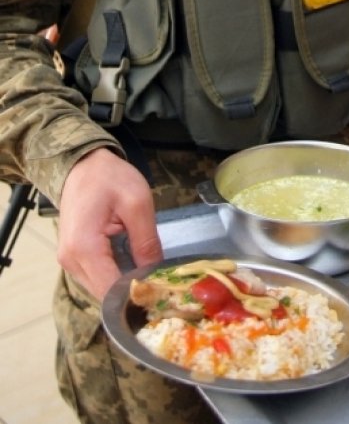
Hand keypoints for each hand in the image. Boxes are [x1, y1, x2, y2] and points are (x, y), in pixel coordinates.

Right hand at [57, 148, 162, 298]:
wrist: (83, 164)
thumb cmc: (109, 178)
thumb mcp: (137, 204)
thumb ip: (146, 242)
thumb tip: (156, 273)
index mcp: (84, 248)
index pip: (111, 290)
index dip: (138, 295)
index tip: (164, 292)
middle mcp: (71, 261)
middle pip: (106, 294)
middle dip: (134, 294)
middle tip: (164, 287)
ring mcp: (70, 262)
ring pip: (102, 290)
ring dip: (127, 288)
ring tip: (155, 278)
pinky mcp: (76, 259)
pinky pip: (99, 278)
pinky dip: (118, 278)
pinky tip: (139, 270)